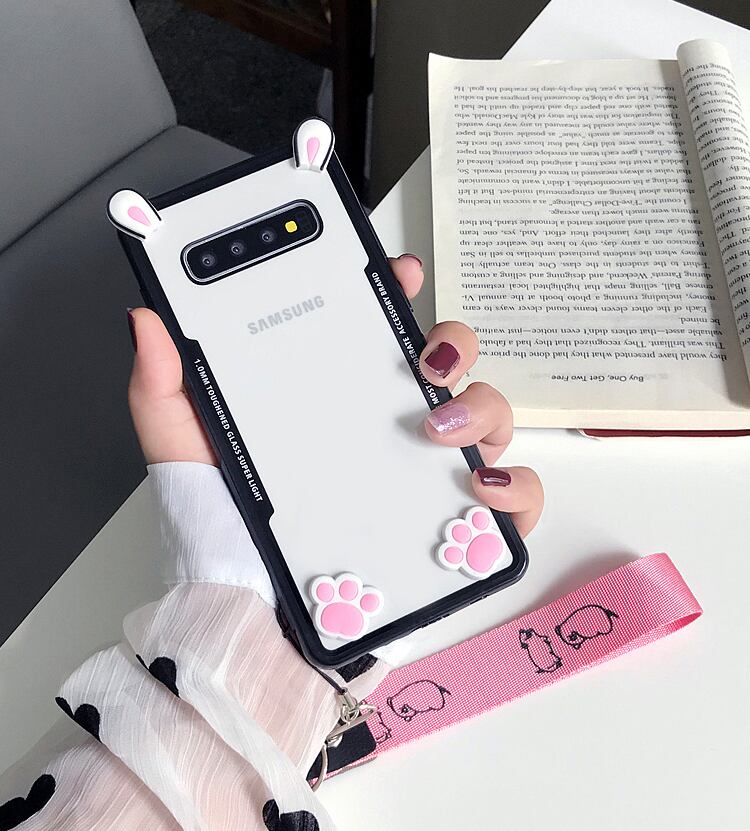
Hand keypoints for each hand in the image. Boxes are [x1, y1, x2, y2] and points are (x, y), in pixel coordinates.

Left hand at [127, 254, 542, 535]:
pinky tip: (481, 487)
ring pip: (489, 418)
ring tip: (437, 429)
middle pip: (448, 365)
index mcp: (338, 402)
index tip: (397, 271)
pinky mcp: (456, 530)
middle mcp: (390, 433)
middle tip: (422, 362)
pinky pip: (513, 499)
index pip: (380, 332)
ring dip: (483, 408)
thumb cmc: (224, 534)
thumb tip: (149, 320)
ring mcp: (427, 478)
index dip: (397, 291)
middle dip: (453, 344)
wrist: (254, 620)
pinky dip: (516, 486)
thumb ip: (164, 388)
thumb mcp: (186, 455)